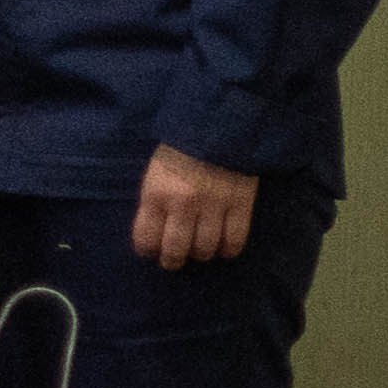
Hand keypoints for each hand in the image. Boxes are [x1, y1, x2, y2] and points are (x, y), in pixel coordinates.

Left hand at [134, 145, 257, 269]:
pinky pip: (235, 240)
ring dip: (201, 254)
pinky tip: (224, 249)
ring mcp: (213, 206)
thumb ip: (154, 199)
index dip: (147, 249)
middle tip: (173, 262)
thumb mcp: (155, 170)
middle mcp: (183, 204)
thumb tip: (153, 230)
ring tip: (199, 251)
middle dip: (172, 260)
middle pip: (176, 249)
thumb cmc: (181, 147)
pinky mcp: (241, 205)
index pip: (146, 236)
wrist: (219, 125)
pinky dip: (228, 250)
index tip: (150, 252)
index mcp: (156, 192)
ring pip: (205, 248)